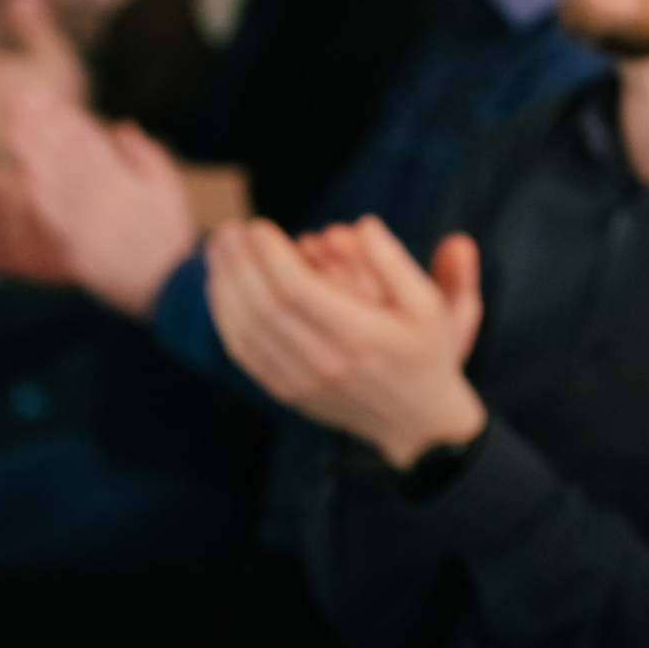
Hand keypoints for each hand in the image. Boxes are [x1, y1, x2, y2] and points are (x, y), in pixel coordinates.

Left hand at [7, 87, 198, 315]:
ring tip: (14, 128)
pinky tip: (24, 173)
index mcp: (124, 182)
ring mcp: (82, 224)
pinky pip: (49, 214)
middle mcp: (99, 200)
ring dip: (30, 152)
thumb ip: (145, 154)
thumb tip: (122, 127)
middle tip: (19, 101)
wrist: (169, 285)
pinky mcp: (73, 246)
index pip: (86, 140)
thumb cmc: (171, 233)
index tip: (43, 95)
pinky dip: (36, 191)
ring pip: (50, 182)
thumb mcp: (170, 186)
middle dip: (39, 126)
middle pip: (62, 156)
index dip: (62, 116)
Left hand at [204, 215, 486, 465]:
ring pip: (246, 329)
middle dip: (239, 262)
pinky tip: (222, 288)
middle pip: (263, 306)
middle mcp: (326, 362)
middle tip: (228, 229)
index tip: (258, 225)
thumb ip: (396, 263)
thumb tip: (365, 224)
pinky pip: (244, 353)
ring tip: (218, 250)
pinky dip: (226, 317)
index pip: (297, 288)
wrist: (418, 422)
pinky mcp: (287, 393)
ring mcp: (302, 382)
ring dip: (225, 286)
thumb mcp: (430, 306)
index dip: (270, 254)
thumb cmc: (425, 353)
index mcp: (361, 335)